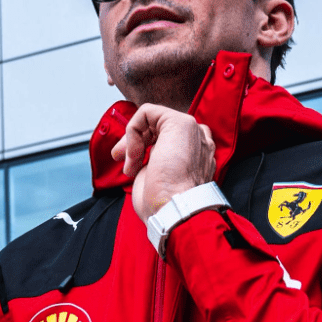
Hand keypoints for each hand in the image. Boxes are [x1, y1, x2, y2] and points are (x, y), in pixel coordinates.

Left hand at [112, 104, 216, 221]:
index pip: (168, 138)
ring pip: (152, 119)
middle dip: (134, 142)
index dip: (145, 147)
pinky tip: (134, 154)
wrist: (175, 209)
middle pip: (158, 128)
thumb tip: (132, 153)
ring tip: (130, 164)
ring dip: (132, 140)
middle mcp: (198, 141)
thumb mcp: (157, 177)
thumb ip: (154, 160)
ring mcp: (192, 130)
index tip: (131, 167)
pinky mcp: (181, 123)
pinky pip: (147, 112)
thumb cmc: (165, 203)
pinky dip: (132, 131)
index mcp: (197, 155)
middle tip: (124, 161)